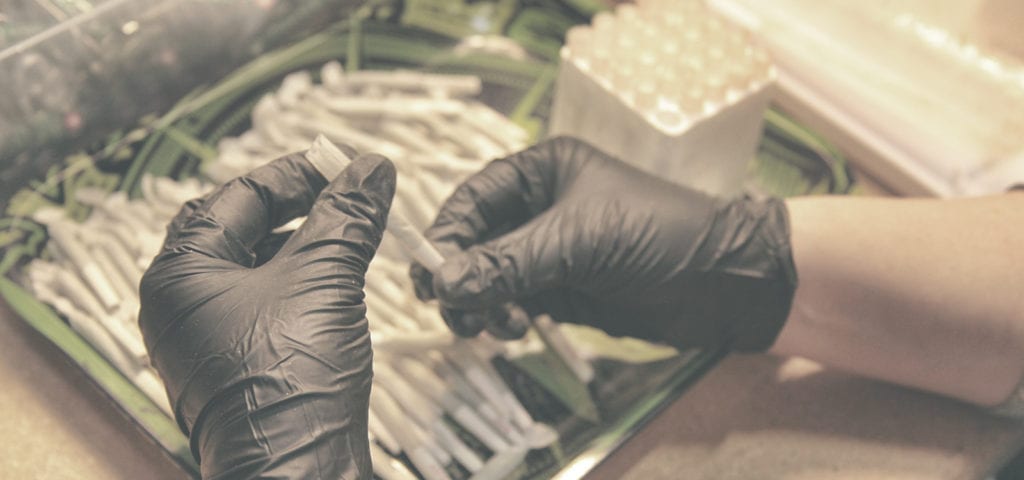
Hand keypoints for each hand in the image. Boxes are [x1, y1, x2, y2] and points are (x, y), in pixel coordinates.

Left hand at [139, 150, 394, 478]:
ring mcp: (208, 337)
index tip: (346, 165)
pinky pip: (268, 305)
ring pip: (259, 268)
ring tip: (355, 233)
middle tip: (350, 195)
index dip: (298, 174)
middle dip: (301, 208)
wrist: (294, 468)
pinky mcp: (238, 364)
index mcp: (181, 272)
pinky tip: (342, 279)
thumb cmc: (290, 375)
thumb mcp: (323, 278)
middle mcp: (183, 302)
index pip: (239, 196)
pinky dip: (305, 284)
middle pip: (244, 229)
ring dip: (308, 245)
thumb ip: (346, 216)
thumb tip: (373, 168)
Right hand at [411, 136, 796, 350]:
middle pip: (472, 242)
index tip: (432, 277)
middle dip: (459, 277)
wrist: (726, 284)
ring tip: (498, 326)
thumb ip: (508, 262)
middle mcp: (538, 208)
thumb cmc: (660, 236)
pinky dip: (501, 318)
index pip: (471, 199)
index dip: (446, 236)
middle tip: (457, 312)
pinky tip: (514, 328)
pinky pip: (511, 302)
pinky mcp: (561, 291)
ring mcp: (549, 252)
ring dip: (479, 303)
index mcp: (541, 171)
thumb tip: (442, 284)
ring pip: (487, 278)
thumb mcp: (579, 241)